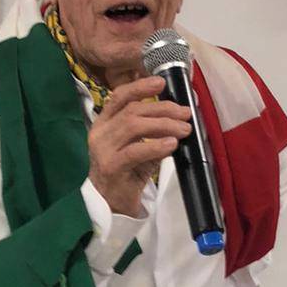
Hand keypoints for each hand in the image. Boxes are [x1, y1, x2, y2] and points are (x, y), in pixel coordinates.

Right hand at [88, 77, 191, 217]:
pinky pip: (136, 151)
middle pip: (133, 110)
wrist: (110, 203)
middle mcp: (101, 133)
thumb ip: (153, 132)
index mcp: (104, 123)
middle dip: (163, 109)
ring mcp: (103, 149)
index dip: (140, 87)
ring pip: (134, 126)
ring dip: (164, 125)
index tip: (161, 83)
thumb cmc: (126, 173)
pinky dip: (156, 146)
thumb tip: (180, 117)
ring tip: (184, 129)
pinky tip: (171, 144)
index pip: (119, 97)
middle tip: (185, 113)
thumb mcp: (140, 147)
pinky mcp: (111, 166)